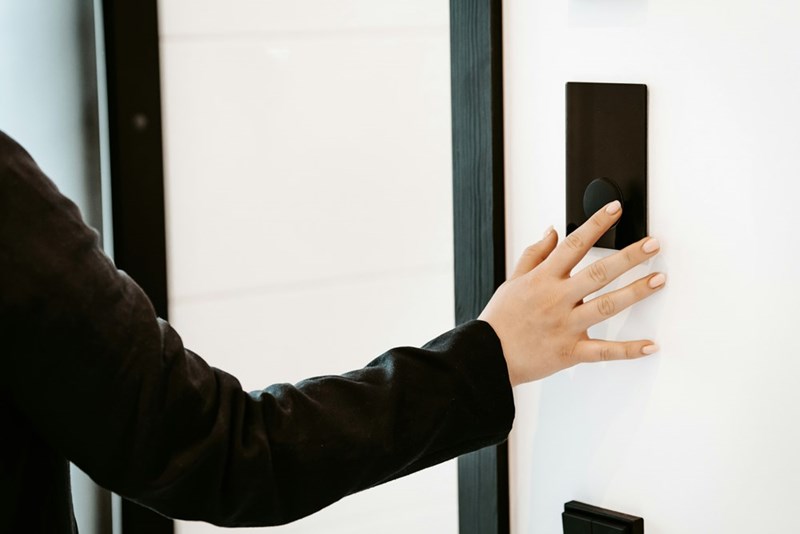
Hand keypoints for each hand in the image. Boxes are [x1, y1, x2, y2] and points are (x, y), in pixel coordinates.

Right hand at [478, 201, 664, 386]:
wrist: (487, 356)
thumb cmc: (500, 320)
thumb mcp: (512, 281)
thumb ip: (535, 254)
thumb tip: (552, 231)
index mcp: (542, 279)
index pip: (573, 244)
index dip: (596, 224)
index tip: (616, 209)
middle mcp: (556, 299)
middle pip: (598, 272)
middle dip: (629, 256)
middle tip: (653, 244)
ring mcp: (565, 326)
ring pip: (606, 306)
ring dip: (635, 292)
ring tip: (658, 280)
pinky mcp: (570, 352)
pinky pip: (603, 351)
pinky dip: (628, 350)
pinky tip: (650, 345)